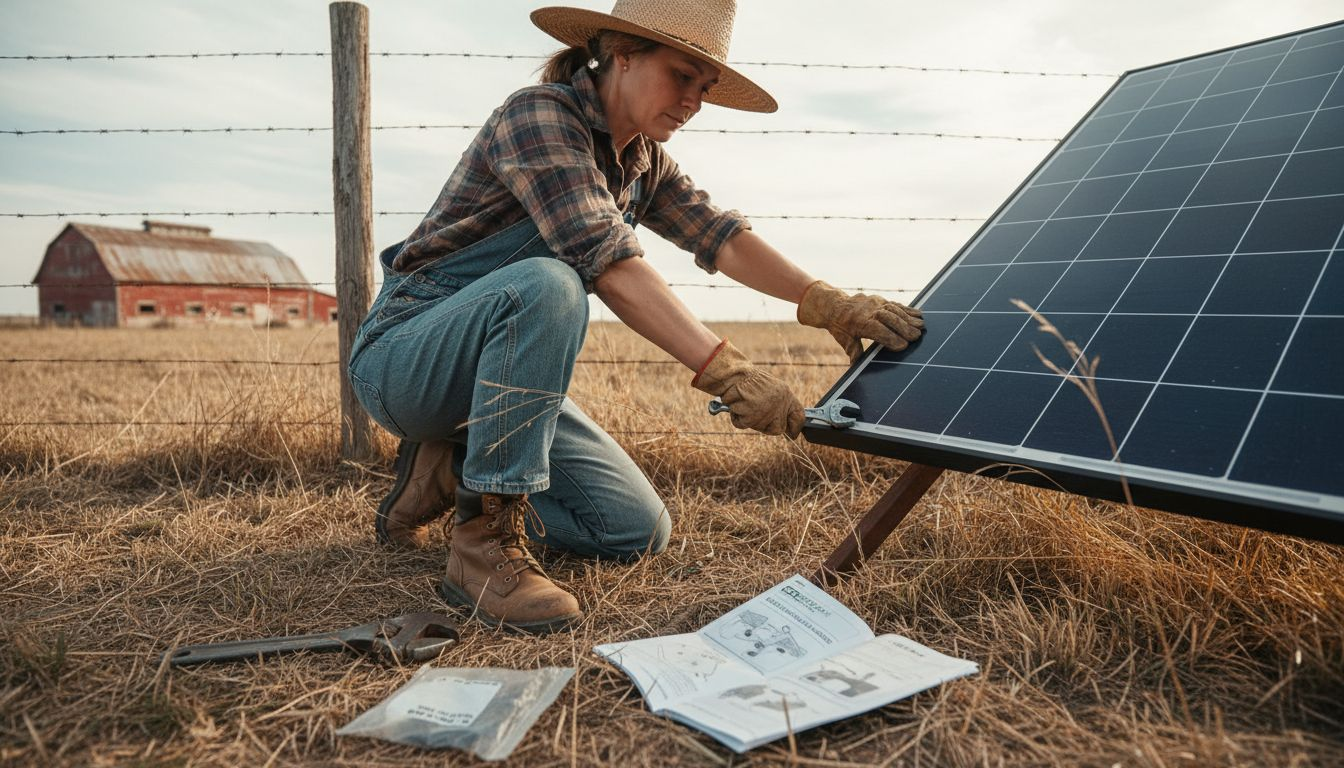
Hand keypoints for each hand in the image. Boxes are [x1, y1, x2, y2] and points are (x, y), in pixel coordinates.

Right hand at [691, 340, 803, 437]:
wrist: (734, 374)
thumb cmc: (750, 379)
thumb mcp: (772, 387)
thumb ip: (780, 403)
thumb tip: (787, 425)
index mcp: (786, 395)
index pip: (799, 416)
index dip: (796, 427)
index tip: (794, 434)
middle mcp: (778, 406)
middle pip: (777, 429)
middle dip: (767, 425)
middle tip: (756, 412)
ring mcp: (765, 414)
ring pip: (758, 427)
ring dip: (749, 418)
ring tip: (744, 402)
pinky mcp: (750, 418)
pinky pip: (743, 424)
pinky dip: (736, 417)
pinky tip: (736, 404)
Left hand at [797, 281, 923, 361]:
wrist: (834, 305)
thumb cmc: (840, 326)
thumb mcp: (844, 339)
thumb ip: (854, 351)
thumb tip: (856, 368)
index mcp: (858, 322)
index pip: (877, 330)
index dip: (890, 338)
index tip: (903, 347)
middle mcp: (868, 310)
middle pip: (889, 318)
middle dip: (904, 328)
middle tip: (917, 337)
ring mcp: (875, 303)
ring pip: (894, 310)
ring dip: (909, 318)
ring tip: (922, 327)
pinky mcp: (880, 300)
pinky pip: (895, 304)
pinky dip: (908, 310)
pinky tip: (919, 315)